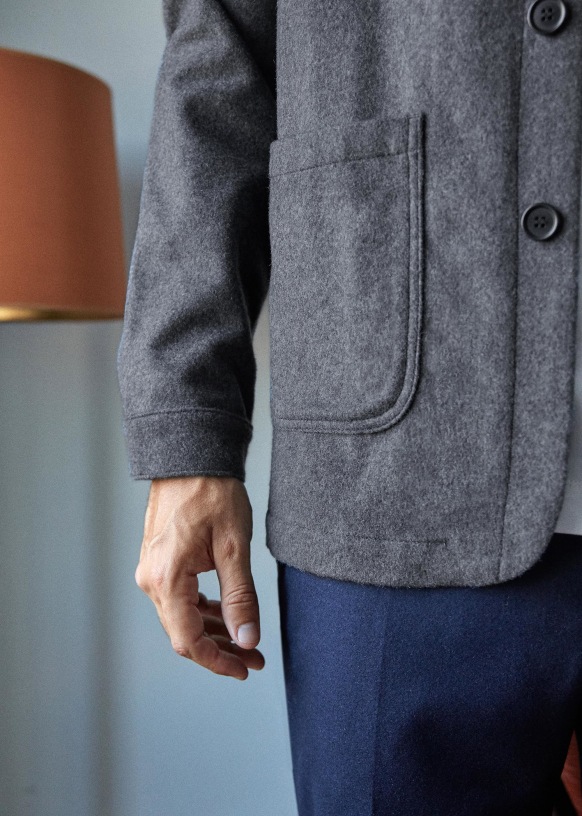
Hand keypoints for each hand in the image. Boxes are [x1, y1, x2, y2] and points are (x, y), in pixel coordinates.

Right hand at [134, 475, 264, 679]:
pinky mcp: (159, 562)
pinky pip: (179, 598)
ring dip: (214, 632)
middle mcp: (151, 579)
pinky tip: (226, 614)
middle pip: (184, 634)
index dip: (218, 662)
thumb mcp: (235, 547)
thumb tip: (246, 639)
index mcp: (167, 579)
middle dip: (221, 650)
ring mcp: (152, 570)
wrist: (192, 458)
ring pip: (182, 618)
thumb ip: (240, 597)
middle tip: (254, 658)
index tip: (245, 669)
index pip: (188, 641)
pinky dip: (202, 611)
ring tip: (247, 640)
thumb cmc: (213, 494)